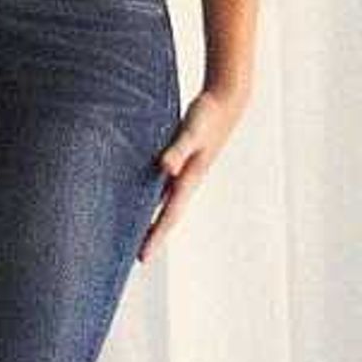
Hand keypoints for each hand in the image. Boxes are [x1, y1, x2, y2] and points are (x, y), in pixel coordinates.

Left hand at [140, 86, 248, 261]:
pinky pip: (162, 186)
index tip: (142, 259)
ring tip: (135, 234)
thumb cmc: (208, 116)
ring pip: (164, 202)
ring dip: (151, 219)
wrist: (226, 102)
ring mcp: (184, 172)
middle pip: (166, 216)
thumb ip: (178, 150)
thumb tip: (165, 168)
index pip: (168, 216)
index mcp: (188, 180)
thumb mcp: (191, 132)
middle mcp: (186, 180)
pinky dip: (151, 196)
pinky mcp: (181, 161)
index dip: (155, 237)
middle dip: (152, 236)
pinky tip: (139, 197)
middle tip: (135, 258)